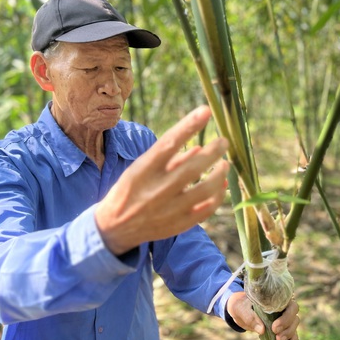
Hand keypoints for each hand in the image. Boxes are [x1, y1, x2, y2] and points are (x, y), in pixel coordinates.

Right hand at [95, 105, 228, 254]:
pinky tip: (221, 185)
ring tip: (225, 164)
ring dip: (220, 174)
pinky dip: (218, 195)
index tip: (206, 111)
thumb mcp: (139, 169)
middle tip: (224, 141)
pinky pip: (206, 209)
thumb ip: (168, 159)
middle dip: (213, 151)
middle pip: (192, 168)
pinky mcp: (178, 225)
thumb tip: (200, 149)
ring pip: (205, 189)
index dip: (189, 126)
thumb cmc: (129, 191)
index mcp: (142, 171)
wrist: (114, 229)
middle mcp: (156, 190)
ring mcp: (169, 209)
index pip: (168, 143)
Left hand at [227, 291, 299, 339]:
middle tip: (275, 334)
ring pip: (294, 324)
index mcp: (276, 298)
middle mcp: (283, 306)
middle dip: (287, 326)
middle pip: (294, 314)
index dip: (286, 315)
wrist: (240, 311)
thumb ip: (251, 317)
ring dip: (289, 333)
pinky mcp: (282, 327)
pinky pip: (292, 332)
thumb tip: (262, 330)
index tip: (274, 327)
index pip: (290, 303)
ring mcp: (284, 317)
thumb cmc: (242, 306)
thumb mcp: (242, 310)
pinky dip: (293, 339)